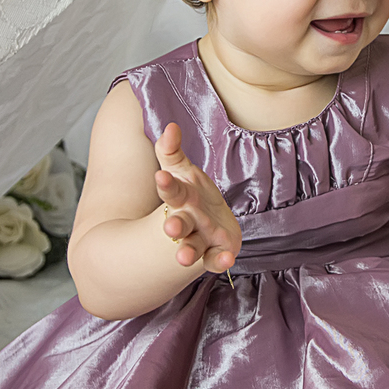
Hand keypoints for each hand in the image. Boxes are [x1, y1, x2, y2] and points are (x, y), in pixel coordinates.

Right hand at [153, 122, 241, 271]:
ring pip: (192, 246)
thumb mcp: (182, 171)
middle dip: (175, 225)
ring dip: (187, 252)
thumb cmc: (191, 193)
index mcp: (180, 198)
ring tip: (183, 258)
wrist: (205, 221)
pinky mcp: (217, 251)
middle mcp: (188, 220)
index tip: (161, 176)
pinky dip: (220, 261)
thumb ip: (172, 151)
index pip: (171, 190)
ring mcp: (201, 237)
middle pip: (179, 223)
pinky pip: (215, 259)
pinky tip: (227, 260)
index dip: (167, 184)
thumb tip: (170, 126)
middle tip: (170, 227)